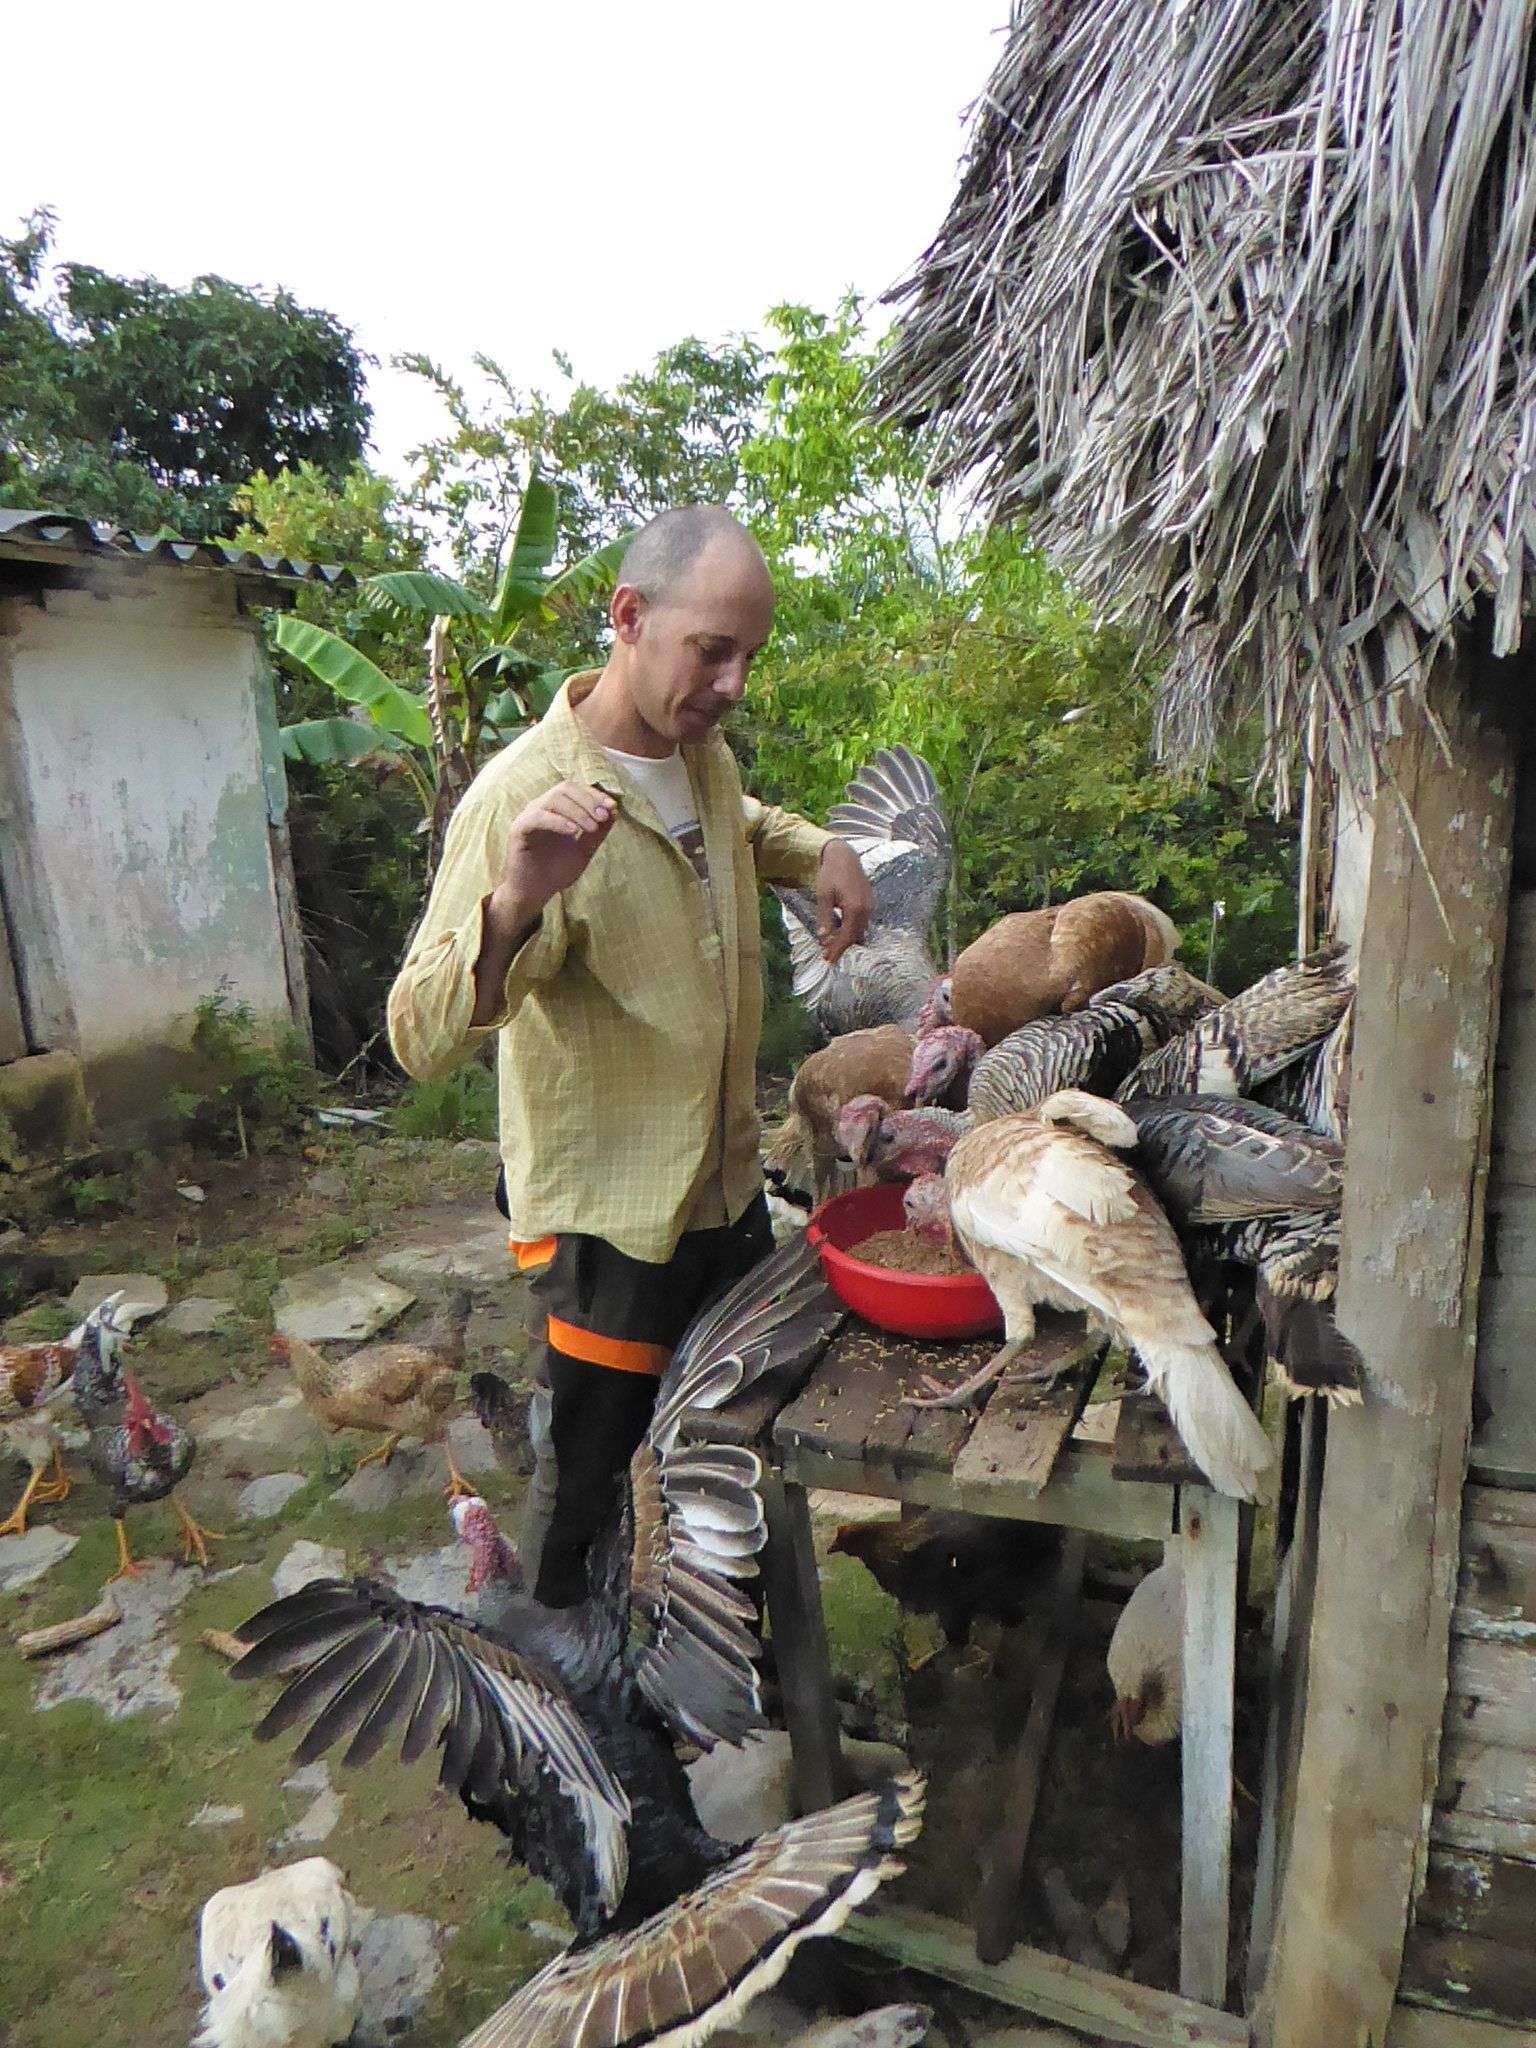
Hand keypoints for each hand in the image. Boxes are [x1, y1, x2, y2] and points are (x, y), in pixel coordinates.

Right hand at [493, 780, 618, 927]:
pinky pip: (538, 817)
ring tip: (592, 827)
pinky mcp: (519, 830)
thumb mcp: (584, 850)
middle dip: (588, 800)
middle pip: (565, 788)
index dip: (594, 795)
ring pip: (553, 799)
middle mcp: (541, 807)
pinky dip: (558, 821)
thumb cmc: (556, 871)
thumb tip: (613, 812)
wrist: (535, 893)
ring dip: (577, 811)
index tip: (612, 807)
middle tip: (603, 816)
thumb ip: (597, 833)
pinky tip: (573, 832)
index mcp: (556, 809)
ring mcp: (529, 817)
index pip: (575, 789)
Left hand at [815, 839, 872, 964]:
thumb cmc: (831, 874)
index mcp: (855, 908)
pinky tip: (841, 933)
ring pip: (860, 930)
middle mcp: (866, 909)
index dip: (837, 949)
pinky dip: (852, 930)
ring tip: (832, 947)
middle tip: (828, 956)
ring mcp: (870, 906)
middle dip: (842, 947)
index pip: (847, 936)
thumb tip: (824, 938)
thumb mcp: (823, 896)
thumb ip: (825, 918)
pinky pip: (862, 922)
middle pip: (855, 936)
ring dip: (847, 939)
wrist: (844, 857)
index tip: (828, 959)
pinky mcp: (869, 903)